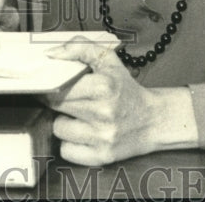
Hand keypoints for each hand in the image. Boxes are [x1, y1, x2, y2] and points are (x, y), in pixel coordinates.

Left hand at [43, 39, 198, 164]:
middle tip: (70, 98)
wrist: (152, 120)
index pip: (59, 85)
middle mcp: (103, 113)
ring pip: (58, 129)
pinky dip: (70, 143)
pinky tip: (82, 134)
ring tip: (78, 116)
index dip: (53, 84)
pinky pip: (67, 151)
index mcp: (104, 86)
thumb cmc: (125, 89)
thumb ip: (80, 47)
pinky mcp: (102, 156)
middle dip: (58, 100)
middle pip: (56, 105)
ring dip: (64, 122)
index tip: (55, 84)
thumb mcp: (108, 60)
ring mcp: (103, 137)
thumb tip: (52, 53)